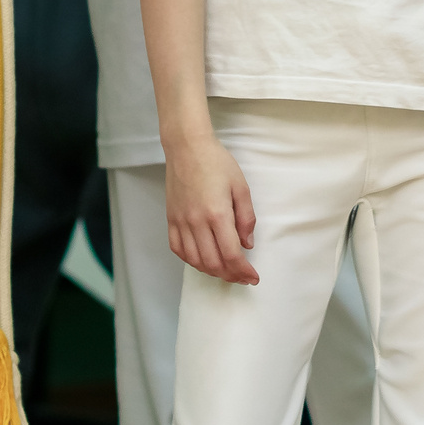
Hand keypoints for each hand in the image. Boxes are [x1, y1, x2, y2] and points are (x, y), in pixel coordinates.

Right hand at [165, 133, 257, 284]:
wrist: (187, 147)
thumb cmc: (217, 163)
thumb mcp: (241, 187)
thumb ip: (246, 218)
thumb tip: (247, 244)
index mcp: (218, 214)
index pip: (232, 254)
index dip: (243, 271)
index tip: (252, 277)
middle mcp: (197, 222)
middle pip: (213, 262)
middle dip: (230, 275)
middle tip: (242, 276)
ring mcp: (181, 222)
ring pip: (194, 260)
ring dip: (211, 270)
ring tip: (224, 270)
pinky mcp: (171, 219)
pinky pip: (177, 248)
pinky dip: (190, 260)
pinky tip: (201, 260)